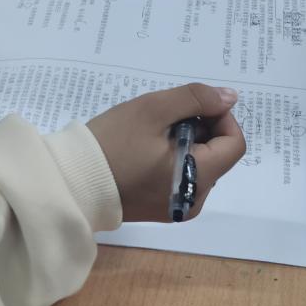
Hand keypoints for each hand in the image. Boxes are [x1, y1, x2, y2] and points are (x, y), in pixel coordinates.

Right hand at [87, 83, 245, 222]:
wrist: (71, 181)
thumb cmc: (112, 143)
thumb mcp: (153, 110)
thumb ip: (195, 98)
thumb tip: (229, 97)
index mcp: (198, 178)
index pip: (234, 143)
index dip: (220, 117)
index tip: (190, 106)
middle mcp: (195, 199)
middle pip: (217, 154)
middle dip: (199, 128)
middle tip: (163, 117)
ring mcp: (178, 206)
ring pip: (199, 163)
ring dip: (185, 141)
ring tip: (150, 133)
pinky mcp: (161, 207)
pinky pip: (181, 175)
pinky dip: (172, 157)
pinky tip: (144, 149)